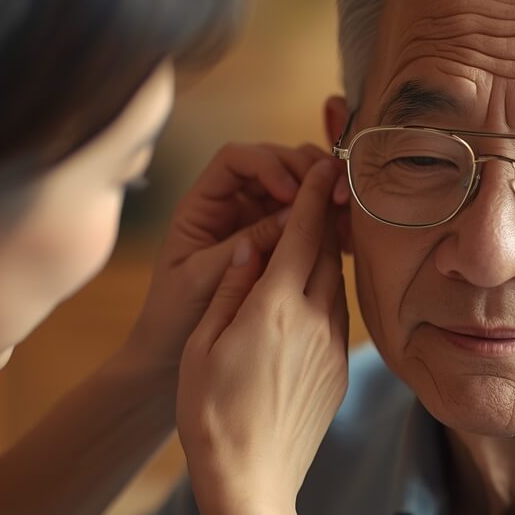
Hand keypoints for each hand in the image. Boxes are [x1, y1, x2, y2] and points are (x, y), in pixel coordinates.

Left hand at [123, 143, 330, 369]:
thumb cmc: (174, 316)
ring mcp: (256, 222)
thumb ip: (244, 247)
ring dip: (323, 196)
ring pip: (298, 188)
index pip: (237, 160)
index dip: (268, 164)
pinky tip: (346, 240)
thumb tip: (294, 218)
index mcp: (203, 205)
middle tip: (334, 195)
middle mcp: (232, 205)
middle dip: (306, 172)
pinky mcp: (278, 245)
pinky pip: (308, 223)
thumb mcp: (203, 279)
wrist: (168, 354)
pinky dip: (328, 224)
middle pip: (275, 163)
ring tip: (346, 217)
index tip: (291, 192)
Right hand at [176, 159, 349, 514]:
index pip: (302, 232)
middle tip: (323, 189)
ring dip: (327, 256)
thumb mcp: (205, 344)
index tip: (321, 165)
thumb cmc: (211, 414)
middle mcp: (315, 320)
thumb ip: (231, 287)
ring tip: (312, 239)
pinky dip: (327, 293)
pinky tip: (308, 297)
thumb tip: (250, 245)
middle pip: (328, 252)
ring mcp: (333, 348)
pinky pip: (338, 315)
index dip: (312, 194)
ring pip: (336, 283)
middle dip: (325, 218)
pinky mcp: (340, 371)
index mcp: (276, 306)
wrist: (251, 482)